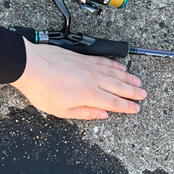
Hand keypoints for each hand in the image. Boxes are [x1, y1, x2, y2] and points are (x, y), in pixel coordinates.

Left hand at [10, 38, 146, 119]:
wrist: (30, 65)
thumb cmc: (42, 89)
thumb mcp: (61, 111)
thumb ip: (84, 113)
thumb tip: (101, 115)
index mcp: (89, 95)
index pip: (113, 103)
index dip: (127, 107)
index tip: (136, 108)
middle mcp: (93, 80)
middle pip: (118, 87)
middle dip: (132, 92)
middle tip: (143, 95)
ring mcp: (88, 66)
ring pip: (114, 73)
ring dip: (128, 78)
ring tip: (138, 82)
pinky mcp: (82, 58)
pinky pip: (104, 61)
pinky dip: (115, 65)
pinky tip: (121, 67)